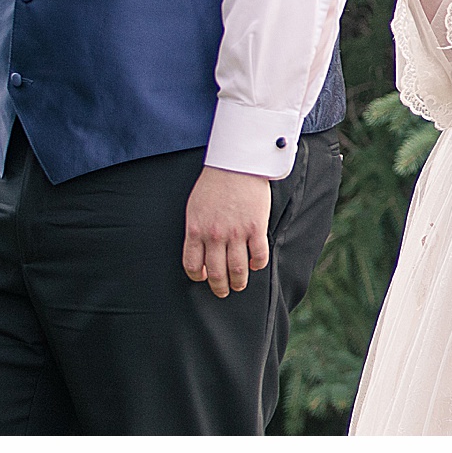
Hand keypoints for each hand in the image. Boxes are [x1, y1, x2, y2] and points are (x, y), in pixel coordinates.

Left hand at [183, 165, 271, 296]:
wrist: (237, 162)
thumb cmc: (214, 182)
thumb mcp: (195, 207)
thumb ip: (197, 230)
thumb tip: (200, 253)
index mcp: (196, 229)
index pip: (193, 266)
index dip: (198, 277)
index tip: (204, 277)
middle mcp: (215, 235)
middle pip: (216, 274)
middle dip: (220, 288)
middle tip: (224, 291)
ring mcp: (236, 232)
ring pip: (237, 271)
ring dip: (239, 282)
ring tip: (240, 283)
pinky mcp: (256, 227)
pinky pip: (258, 256)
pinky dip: (257, 265)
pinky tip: (255, 263)